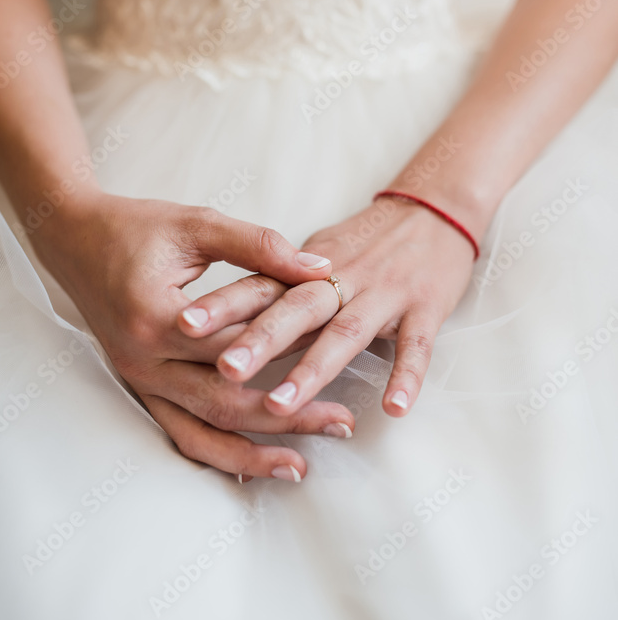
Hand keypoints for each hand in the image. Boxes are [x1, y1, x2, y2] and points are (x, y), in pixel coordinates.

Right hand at [32, 192, 353, 479]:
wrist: (73, 237)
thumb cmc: (136, 226)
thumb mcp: (198, 225)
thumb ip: (259, 246)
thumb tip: (321, 268)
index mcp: (157, 317)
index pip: (238, 345)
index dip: (293, 348)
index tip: (340, 353)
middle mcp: (143, 360)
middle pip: (224, 402)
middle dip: (287, 418)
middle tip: (342, 423)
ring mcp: (137, 380)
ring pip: (198, 433)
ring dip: (251, 454)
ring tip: (301, 466)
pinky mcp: (138, 386)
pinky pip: (178, 431)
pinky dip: (216, 451)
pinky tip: (252, 463)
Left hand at [176, 196, 475, 418]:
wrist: (436, 210)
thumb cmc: (371, 240)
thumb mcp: (322, 254)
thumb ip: (284, 287)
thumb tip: (237, 319)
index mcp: (312, 268)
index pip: (262, 286)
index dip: (223, 306)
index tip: (182, 324)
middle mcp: (344, 278)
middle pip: (296, 310)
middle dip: (258, 341)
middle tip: (223, 370)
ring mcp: (386, 294)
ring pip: (346, 333)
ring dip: (313, 369)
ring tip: (281, 405)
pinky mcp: (426, 308)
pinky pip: (417, 346)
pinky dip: (407, 376)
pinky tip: (394, 409)